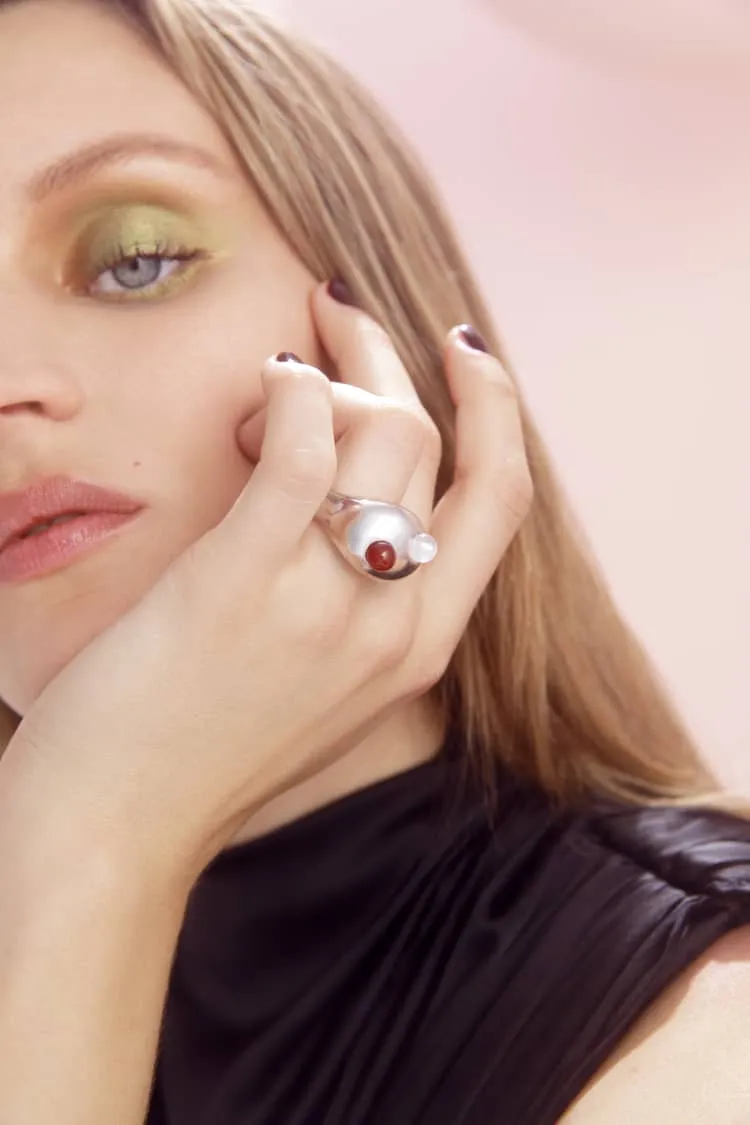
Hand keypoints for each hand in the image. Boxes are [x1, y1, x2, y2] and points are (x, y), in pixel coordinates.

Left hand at [0, 284, 532, 883]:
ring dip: (341, 364)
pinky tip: (269, 379)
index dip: (496, 413)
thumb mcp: (325, 693)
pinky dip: (292, 390)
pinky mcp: (246, 577)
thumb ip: (364, 611)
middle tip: (348, 315)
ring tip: (296, 349)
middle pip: (437, 449)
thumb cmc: (205, 756)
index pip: (500, 503)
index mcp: (420, 647)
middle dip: (400, 361)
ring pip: (382, 434)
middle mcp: (393, 622)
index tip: (465, 354)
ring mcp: (327, 600)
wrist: (117, 832)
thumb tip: (354, 506)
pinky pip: (300, 445)